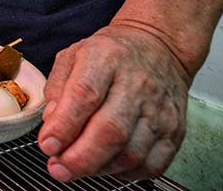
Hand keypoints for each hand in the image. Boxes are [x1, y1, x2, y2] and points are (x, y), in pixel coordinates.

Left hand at [37, 23, 190, 180]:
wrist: (160, 48)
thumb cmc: (112, 54)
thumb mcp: (73, 56)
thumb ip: (57, 87)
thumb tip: (51, 123)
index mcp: (106, 59)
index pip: (84, 95)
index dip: (64, 126)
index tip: (47, 144)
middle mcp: (137, 85)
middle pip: (110, 131)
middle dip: (79, 158)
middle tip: (58, 168)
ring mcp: (159, 110)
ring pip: (131, 153)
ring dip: (99, 168)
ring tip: (77, 167)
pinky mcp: (175, 131)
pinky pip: (151, 165)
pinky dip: (125, 173)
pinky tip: (106, 166)